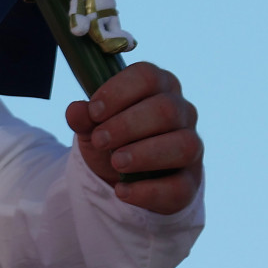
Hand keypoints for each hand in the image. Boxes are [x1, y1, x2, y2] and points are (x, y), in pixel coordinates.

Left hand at [65, 61, 202, 213]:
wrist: (119, 176)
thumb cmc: (111, 138)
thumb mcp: (92, 126)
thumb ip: (84, 117)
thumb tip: (76, 110)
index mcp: (158, 89)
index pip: (147, 76)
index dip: (119, 91)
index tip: (94, 111)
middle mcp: (182, 113)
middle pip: (166, 109)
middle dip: (127, 125)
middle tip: (99, 140)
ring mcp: (191, 148)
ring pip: (184, 145)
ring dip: (145, 154)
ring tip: (116, 162)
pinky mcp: (189, 182)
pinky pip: (180, 186)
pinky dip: (148, 191)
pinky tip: (122, 191)